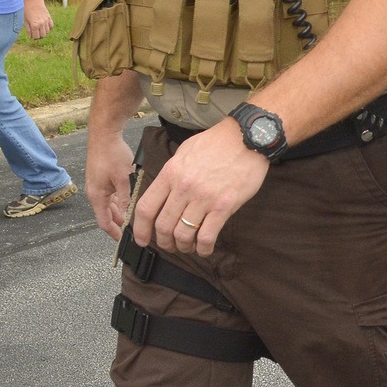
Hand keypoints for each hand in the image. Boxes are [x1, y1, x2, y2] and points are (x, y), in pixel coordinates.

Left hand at [25, 1, 53, 38]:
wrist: (33, 1)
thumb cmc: (28, 11)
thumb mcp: (26, 21)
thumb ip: (28, 30)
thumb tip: (30, 37)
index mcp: (34, 25)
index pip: (36, 37)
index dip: (34, 37)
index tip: (32, 35)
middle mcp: (41, 24)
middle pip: (43, 35)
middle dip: (39, 36)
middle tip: (36, 33)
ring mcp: (46, 21)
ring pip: (47, 31)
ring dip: (44, 32)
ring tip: (39, 29)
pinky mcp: (49, 17)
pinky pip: (51, 26)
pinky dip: (48, 27)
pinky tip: (44, 26)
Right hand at [85, 128, 136, 239]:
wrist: (104, 134)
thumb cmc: (111, 154)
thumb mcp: (123, 178)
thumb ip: (127, 198)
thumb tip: (131, 214)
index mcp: (96, 196)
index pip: (104, 222)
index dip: (114, 233)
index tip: (124, 240)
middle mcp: (95, 193)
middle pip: (107, 214)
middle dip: (120, 222)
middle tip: (135, 228)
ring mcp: (98, 186)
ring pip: (110, 205)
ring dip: (121, 211)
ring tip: (135, 216)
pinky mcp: (102, 179)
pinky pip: (111, 195)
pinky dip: (120, 200)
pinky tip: (131, 200)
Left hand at [130, 121, 269, 255]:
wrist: (247, 138)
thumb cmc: (217, 143)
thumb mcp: (185, 152)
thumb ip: (172, 174)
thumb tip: (164, 194)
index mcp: (171, 173)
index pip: (146, 208)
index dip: (140, 229)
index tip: (141, 239)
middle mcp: (184, 188)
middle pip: (163, 226)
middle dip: (164, 242)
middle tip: (169, 246)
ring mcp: (204, 198)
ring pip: (183, 234)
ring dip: (183, 247)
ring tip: (188, 247)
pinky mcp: (224, 206)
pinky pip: (207, 236)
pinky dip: (203, 248)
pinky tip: (205, 248)